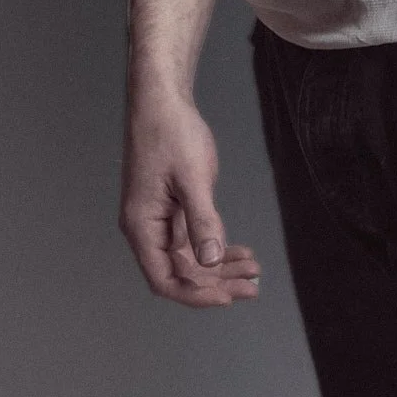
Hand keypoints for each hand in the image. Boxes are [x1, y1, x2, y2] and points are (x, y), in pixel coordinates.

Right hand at [119, 88, 260, 308]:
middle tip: (254, 286)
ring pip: (190, 258)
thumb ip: (202, 220)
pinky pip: (193, 239)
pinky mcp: (172, 208)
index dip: (196, 293)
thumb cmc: (171, 133)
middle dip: (217, 282)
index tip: (229, 296)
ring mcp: (159, 219)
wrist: (163, 100)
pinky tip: (240, 251)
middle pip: (181, 273)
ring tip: (254, 271)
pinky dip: (216, 246)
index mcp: (142, 226)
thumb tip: (210, 261)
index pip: (165, 279)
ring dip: (220, 267)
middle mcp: (146, 228)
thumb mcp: (192, 178)